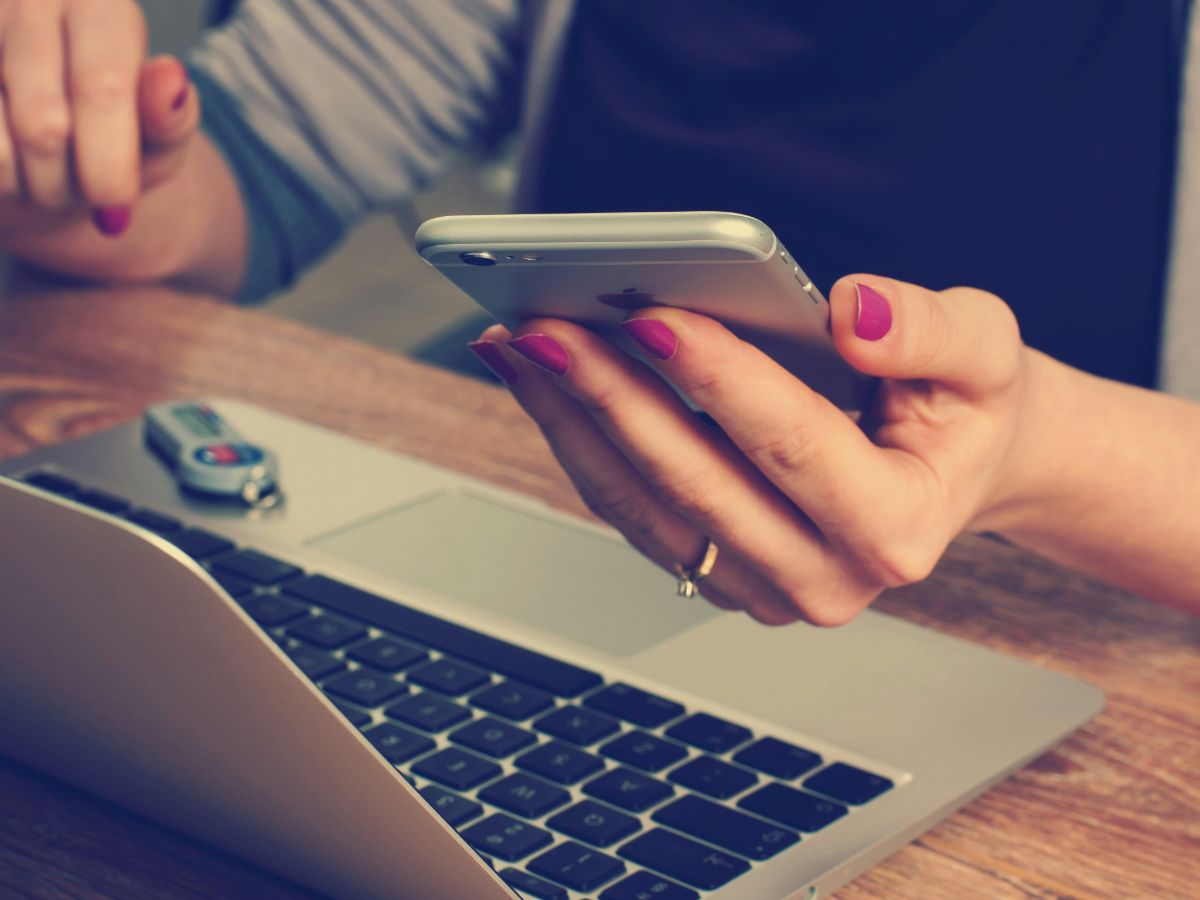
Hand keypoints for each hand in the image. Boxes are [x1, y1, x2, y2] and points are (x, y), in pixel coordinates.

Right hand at [0, 0, 198, 238]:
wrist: (42, 151)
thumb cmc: (110, 138)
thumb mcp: (158, 138)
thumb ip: (171, 118)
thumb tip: (170, 80)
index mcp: (97, 4)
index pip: (101, 85)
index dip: (108, 160)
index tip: (115, 209)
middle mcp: (25, 1)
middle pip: (43, 126)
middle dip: (67, 186)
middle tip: (81, 194)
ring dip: (26, 188)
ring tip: (43, 177)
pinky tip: (11, 165)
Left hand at [470, 275, 1035, 625]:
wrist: (953, 469)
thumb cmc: (964, 408)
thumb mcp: (987, 352)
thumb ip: (932, 330)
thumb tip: (852, 313)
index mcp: (897, 528)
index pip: (791, 446)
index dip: (719, 379)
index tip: (652, 315)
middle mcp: (825, 579)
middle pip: (695, 484)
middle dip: (612, 398)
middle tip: (546, 327)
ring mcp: (763, 588)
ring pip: (644, 507)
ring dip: (573, 423)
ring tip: (521, 346)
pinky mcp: (718, 573)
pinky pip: (633, 512)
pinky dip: (581, 443)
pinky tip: (545, 382)